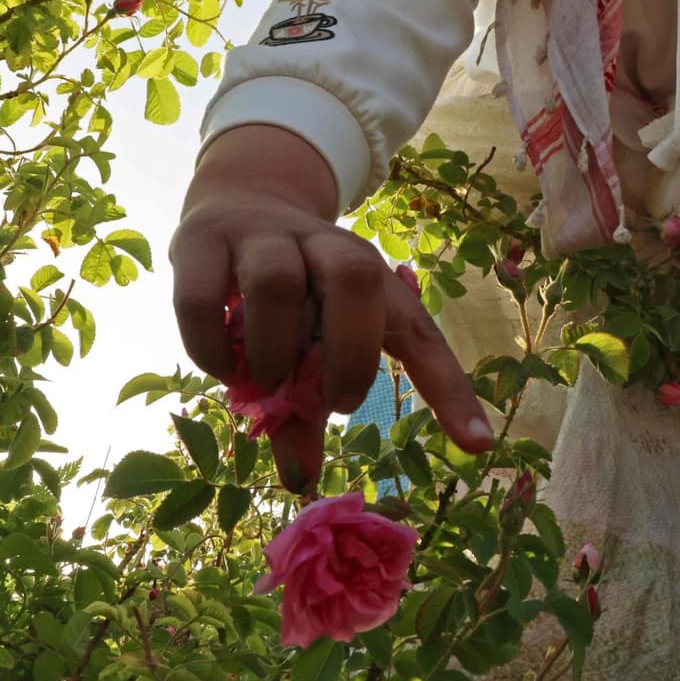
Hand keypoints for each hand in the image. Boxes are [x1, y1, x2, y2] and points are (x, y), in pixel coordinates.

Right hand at [171, 125, 492, 491]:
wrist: (238, 200)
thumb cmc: (291, 289)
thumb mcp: (311, 339)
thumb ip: (306, 408)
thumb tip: (300, 481)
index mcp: (368, 276)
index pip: (420, 332)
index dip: (450, 390)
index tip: (477, 446)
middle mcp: (323, 246)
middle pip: (355, 277)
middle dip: (348, 353)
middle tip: (330, 402)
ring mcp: (262, 238)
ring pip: (276, 282)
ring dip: (273, 349)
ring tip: (266, 385)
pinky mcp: (202, 243)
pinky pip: (204, 297)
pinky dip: (211, 346)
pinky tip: (220, 368)